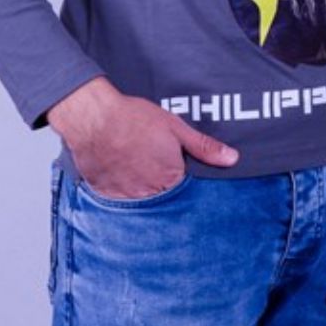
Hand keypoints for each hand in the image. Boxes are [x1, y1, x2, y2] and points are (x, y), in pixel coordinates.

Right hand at [47, 76, 239, 198]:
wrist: (94, 118)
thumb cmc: (134, 119)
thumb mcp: (174, 127)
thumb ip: (203, 147)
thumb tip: (232, 159)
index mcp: (170, 179)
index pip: (186, 195)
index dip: (186, 187)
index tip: (183, 182)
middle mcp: (150, 195)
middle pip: (165, 203)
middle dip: (165, 195)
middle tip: (156, 175)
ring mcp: (127, 199)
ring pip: (143, 206)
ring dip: (145, 196)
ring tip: (139, 177)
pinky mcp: (107, 197)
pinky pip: (120, 205)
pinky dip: (124, 195)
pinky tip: (122, 179)